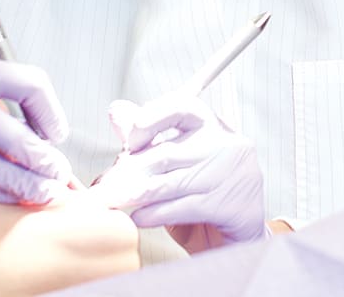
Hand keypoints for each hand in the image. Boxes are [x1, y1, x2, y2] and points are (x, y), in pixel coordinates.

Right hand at [0, 44, 73, 203]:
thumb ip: (1, 96)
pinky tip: (10, 197)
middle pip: (23, 143)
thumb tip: (38, 131)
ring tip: (44, 192)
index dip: (53, 113)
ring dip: (27, 187)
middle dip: (47, 165)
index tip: (56, 133)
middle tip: (59, 173)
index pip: (33, 87)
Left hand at [91, 95, 265, 250]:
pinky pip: (180, 208)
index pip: (185, 107)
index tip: (132, 132)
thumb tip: (118, 111)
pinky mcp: (228, 205)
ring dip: (134, 194)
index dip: (155, 116)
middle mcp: (226, 146)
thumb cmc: (204, 195)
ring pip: (170, 183)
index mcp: (214, 127)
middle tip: (105, 184)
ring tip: (112, 201)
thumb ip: (149, 138)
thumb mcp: (176, 164)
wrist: (238, 236)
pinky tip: (139, 218)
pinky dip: (154, 214)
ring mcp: (230, 175)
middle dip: (129, 171)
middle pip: (168, 153)